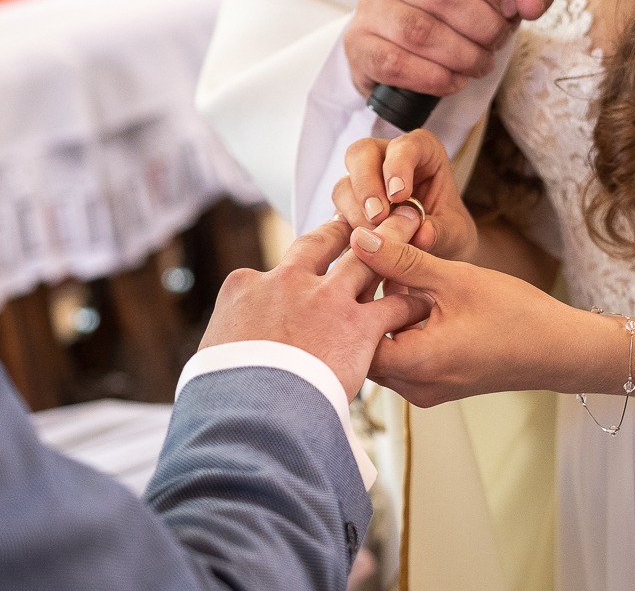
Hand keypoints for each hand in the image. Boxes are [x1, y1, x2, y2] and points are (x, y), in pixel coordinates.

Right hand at [199, 207, 430, 400]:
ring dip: (388, 242)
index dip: (291, 269)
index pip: (270, 272)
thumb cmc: (227, 392)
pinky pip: (393, 306)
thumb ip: (229, 343)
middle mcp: (286, 282)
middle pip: (319, 245)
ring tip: (406, 228)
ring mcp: (324, 300)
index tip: (299, 268)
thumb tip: (227, 357)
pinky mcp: (357, 326)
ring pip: (364, 261)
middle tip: (355, 222)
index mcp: (245, 288)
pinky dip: (409, 303)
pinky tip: (421, 301)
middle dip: (341, 230)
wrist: (250, 412)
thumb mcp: (213, 355)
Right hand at [333, 128, 476, 261]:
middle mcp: (387, 159)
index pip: (405, 145)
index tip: (399, 195)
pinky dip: (346, 229)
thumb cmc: (447, 232)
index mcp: (422, 152)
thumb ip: (440, 231)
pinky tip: (361, 247)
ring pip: (344, 183)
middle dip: (366, 184)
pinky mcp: (349, 208)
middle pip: (362, 153)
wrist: (435, 254)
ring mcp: (363, 183)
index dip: (398, 166)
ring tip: (374, 237)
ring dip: (355, 211)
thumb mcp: (454, 233)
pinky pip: (337, 213)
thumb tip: (421, 235)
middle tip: (377, 217)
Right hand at [344, 0, 555, 97]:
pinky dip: (434, 77)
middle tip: (496, 42)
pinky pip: (397, 63)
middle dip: (482, 25)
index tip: (511, 6)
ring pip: (420, 31)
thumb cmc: (446, 15)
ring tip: (479, 64)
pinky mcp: (361, 45)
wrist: (394, 45)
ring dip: (461, 55)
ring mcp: (371, 7)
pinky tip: (453, 79)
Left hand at [348, 229, 599, 407]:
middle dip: (363, 306)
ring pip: (381, 352)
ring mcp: (425, 390)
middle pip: (363, 346)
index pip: (353, 337)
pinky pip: (402, 358)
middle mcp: (415, 387)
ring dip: (382, 316)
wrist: (561, 349)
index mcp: (417, 364)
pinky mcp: (436, 386)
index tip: (355, 264)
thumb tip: (358, 239)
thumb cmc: (516, 315)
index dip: (349, 299)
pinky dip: (399, 328)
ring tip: (391, 276)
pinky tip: (412, 296)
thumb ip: (401, 259)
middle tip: (368, 265)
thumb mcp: (454, 278)